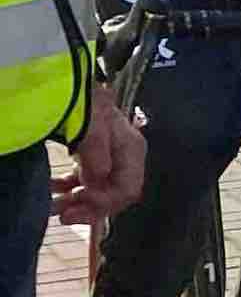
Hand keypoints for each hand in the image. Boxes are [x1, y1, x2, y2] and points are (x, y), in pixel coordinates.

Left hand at [52, 87, 143, 226]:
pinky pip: (85, 178)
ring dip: (77, 200)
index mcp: (132, 150)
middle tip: (64, 215)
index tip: (79, 203)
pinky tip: (53, 188)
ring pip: (99, 188)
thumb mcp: (91, 129)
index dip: (105, 202)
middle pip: (116, 192)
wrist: (69, 81)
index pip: (128, 189)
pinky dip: (69, 187)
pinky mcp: (92, 152)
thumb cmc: (83, 103)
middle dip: (90, 206)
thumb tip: (94, 186)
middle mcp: (126, 155)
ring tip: (54, 207)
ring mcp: (109, 154)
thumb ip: (96, 160)